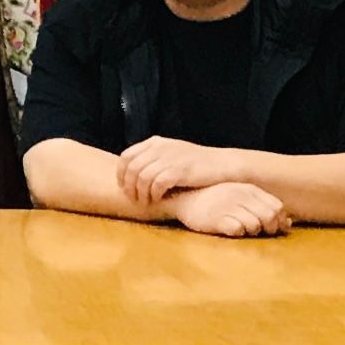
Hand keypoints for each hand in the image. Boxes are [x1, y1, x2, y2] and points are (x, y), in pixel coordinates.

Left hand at [119, 136, 237, 203]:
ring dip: (141, 193)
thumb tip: (131, 172)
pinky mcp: (180, 170)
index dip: (121, 173)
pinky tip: (158, 199)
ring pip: (142, 178)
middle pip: (132, 168)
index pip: (127, 156)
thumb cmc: (195, 163)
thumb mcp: (171, 152)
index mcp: (155, 142)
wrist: (223, 164)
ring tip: (145, 202)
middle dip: (129, 186)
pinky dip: (154, 194)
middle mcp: (160, 148)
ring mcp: (170, 158)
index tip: (123, 186)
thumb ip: (152, 158)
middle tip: (133, 199)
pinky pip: (157, 184)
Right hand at [170, 180, 291, 237]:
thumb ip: (264, 207)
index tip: (271, 226)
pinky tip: (230, 229)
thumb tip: (288, 223)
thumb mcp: (242, 198)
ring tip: (242, 228)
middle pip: (269, 217)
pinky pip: (237, 230)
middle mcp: (240, 196)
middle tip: (259, 232)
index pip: (277, 207)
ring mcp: (228, 206)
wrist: (184, 198)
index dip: (279, 220)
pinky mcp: (216, 219)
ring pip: (255, 225)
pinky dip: (238, 233)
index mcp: (249, 189)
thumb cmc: (217, 200)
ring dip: (252, 231)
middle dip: (268, 228)